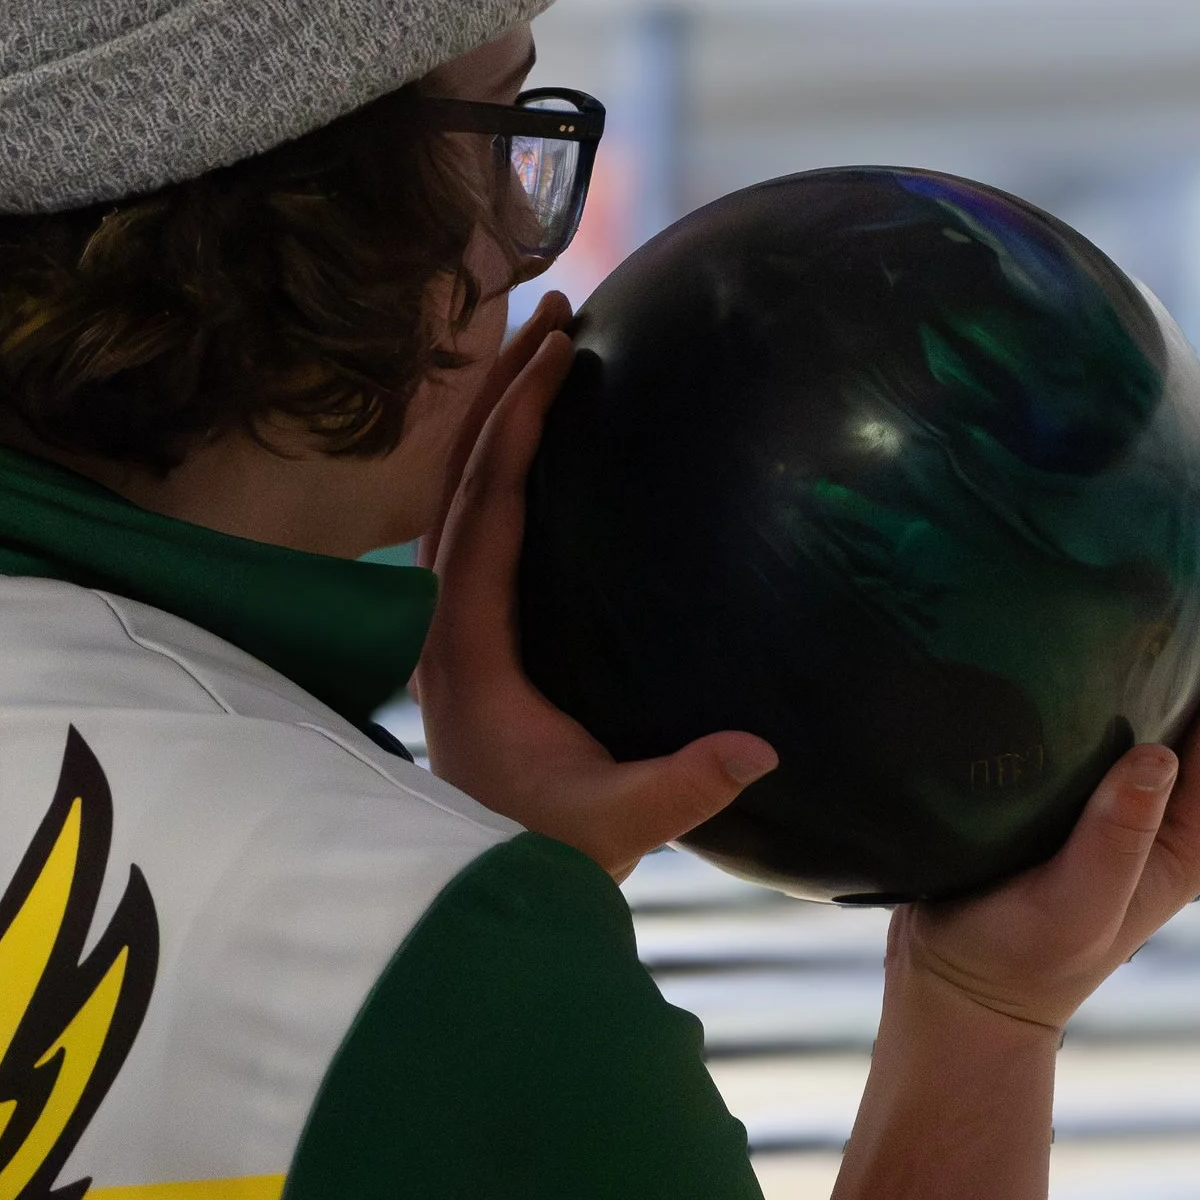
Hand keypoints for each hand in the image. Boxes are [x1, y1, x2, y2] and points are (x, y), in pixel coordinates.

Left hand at [417, 312, 779, 878]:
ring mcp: (449, 626)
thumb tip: (759, 749)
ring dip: (497, 417)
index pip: (480, 511)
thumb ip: (679, 790)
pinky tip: (542, 434)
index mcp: (464, 650)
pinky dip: (500, 463)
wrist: (474, 890)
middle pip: (459, 478)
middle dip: (501, 390)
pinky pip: (474, 524)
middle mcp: (440, 625)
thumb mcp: (613, 830)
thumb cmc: (540, 855)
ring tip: (547, 343)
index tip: (554, 358)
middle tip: (554, 310)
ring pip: (459, 494)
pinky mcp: (468, 634)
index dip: (512, 428)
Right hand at [887, 560, 1199, 1039]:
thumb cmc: (1015, 957)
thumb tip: (1161, 756)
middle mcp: (1188, 819)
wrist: (971, 995)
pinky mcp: (1112, 807)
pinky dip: (1163, 675)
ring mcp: (1153, 813)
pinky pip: (1160, 726)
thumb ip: (1114, 839)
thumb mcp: (1068, 906)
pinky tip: (1132, 637)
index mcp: (1195, 838)